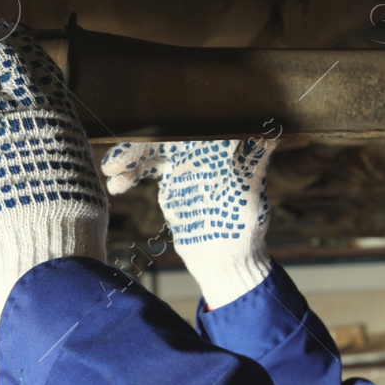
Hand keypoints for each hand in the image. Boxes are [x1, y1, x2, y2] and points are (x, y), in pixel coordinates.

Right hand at [101, 139, 275, 308]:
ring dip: (129, 157)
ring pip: (151, 150)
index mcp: (222, 145)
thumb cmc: (245, 226)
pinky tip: (116, 186)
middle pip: (165, 134)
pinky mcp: (172, 178)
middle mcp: (204, 148)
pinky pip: (145, 168)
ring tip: (111, 172)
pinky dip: (129, 174)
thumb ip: (254, 163)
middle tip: (117, 161)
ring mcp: (185, 162)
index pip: (189, 125)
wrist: (226, 259)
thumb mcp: (249, 193)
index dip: (167, 126)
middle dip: (140, 144)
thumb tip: (273, 133)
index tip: (147, 137)